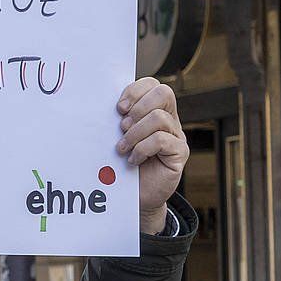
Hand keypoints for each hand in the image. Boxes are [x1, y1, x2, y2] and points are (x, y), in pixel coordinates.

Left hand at [115, 78, 188, 233]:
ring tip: (122, 148)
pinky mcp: (179, 153)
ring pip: (159, 118)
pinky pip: (163, 140)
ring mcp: (176, 136)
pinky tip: (132, 160)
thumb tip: (102, 104)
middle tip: (122, 126)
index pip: (152, 85)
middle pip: (163, 93)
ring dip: (135, 133)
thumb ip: (116, 120)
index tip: (118, 108)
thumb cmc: (121, 164)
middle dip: (139, 107)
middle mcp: (168, 119)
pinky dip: (142, 149)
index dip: (135, 91)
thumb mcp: (116, 137)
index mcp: (153, 110)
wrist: (133, 196)